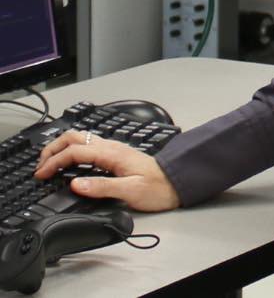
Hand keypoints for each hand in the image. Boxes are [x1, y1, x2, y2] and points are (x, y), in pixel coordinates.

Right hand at [35, 131, 180, 211]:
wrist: (177, 183)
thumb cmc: (158, 188)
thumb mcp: (130, 192)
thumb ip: (102, 187)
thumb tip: (75, 184)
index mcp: (112, 154)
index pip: (74, 151)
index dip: (54, 162)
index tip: (41, 174)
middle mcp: (112, 147)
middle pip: (74, 137)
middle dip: (52, 148)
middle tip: (40, 166)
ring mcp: (114, 149)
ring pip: (81, 138)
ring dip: (61, 147)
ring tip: (49, 163)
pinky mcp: (116, 155)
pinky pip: (89, 146)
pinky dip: (72, 150)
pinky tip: (69, 162)